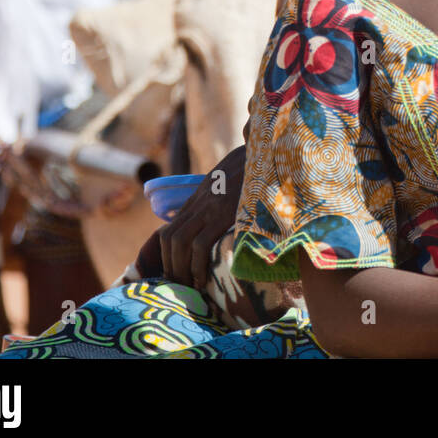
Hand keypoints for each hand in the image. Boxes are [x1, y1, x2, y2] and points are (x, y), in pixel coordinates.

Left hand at [158, 145, 244, 288]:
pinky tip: (204, 278)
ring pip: (179, 242)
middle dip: (170, 266)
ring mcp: (210, 207)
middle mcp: (200, 203)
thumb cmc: (257, 169)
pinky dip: (197, 264)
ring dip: (181, 268)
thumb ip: (223, 199)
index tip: (177, 273)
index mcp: (200, 198)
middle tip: (181, 286)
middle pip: (169, 239)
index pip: (169, 230)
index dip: (167, 256)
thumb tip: (223, 222)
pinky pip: (200, 244)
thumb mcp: (232, 182)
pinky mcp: (224, 213)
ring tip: (192, 286)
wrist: (269, 151)